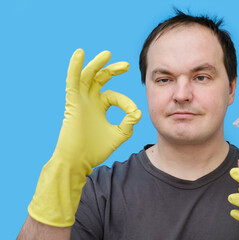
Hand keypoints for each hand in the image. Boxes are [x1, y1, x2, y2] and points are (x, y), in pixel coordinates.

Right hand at [28, 49, 140, 226]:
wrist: (79, 161)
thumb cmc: (96, 150)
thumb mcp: (118, 135)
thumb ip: (128, 124)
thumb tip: (138, 112)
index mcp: (99, 107)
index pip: (114, 96)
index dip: (126, 102)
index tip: (133, 113)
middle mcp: (89, 101)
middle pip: (100, 79)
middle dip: (112, 70)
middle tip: (126, 66)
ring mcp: (80, 100)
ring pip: (88, 76)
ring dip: (97, 64)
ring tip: (107, 54)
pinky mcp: (72, 102)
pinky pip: (72, 81)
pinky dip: (75, 67)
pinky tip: (79, 54)